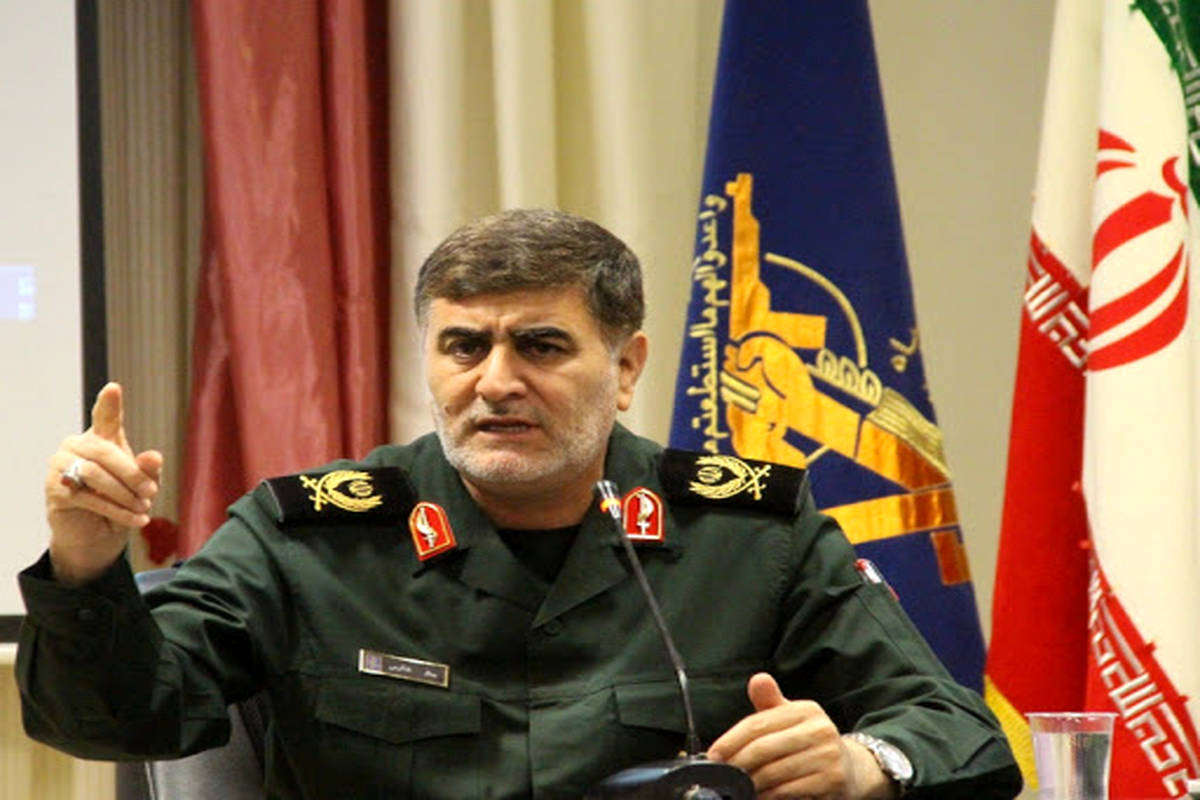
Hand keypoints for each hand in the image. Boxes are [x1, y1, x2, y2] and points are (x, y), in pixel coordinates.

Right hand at [44, 382, 161, 584]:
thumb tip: (153, 457)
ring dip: (125, 494)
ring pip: (95, 474)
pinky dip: (117, 510)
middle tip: (151, 493)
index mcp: (100, 438)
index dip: (109, 403)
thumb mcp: (141, 484)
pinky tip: (137, 519)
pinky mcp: (56, 490)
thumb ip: (147, 470)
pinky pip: (89, 497)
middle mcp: (77, 446)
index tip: (114, 389)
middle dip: (133, 474)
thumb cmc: (121, 500)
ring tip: (143, 507)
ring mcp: (61, 466)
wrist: (97, 534)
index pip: (105, 417)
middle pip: (106, 452)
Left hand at [707, 673, 892, 798]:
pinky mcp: (832, 780)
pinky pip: (789, 790)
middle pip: (764, 749)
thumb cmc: (809, 742)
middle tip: (723, 774)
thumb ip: (770, 703)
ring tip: (738, 786)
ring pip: (774, 772)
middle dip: (738, 764)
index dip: (732, 740)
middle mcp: (820, 729)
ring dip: (751, 783)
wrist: (851, 769)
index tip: (715, 754)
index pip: (758, 723)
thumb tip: (757, 680)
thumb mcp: (790, 718)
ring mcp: (828, 755)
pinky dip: (770, 795)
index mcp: (805, 710)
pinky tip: (761, 795)